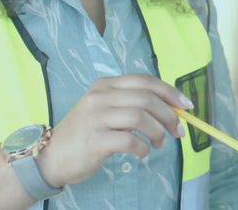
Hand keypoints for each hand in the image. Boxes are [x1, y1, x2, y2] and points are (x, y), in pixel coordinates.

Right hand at [35, 74, 192, 187]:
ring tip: (160, 143)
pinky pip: (130, 140)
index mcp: (105, 85)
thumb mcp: (105, 110)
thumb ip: (132, 105)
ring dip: (158, 132)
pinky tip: (142, 152)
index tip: (187, 106)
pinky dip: (143, 147)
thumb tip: (172, 110)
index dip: (170, 92)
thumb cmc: (84, 134)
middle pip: (146, 98)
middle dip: (169, 115)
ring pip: (140, 117)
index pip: (145, 81)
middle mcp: (100, 97)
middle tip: (178, 131)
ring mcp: (96, 117)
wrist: (50, 156)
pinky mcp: (95, 139)